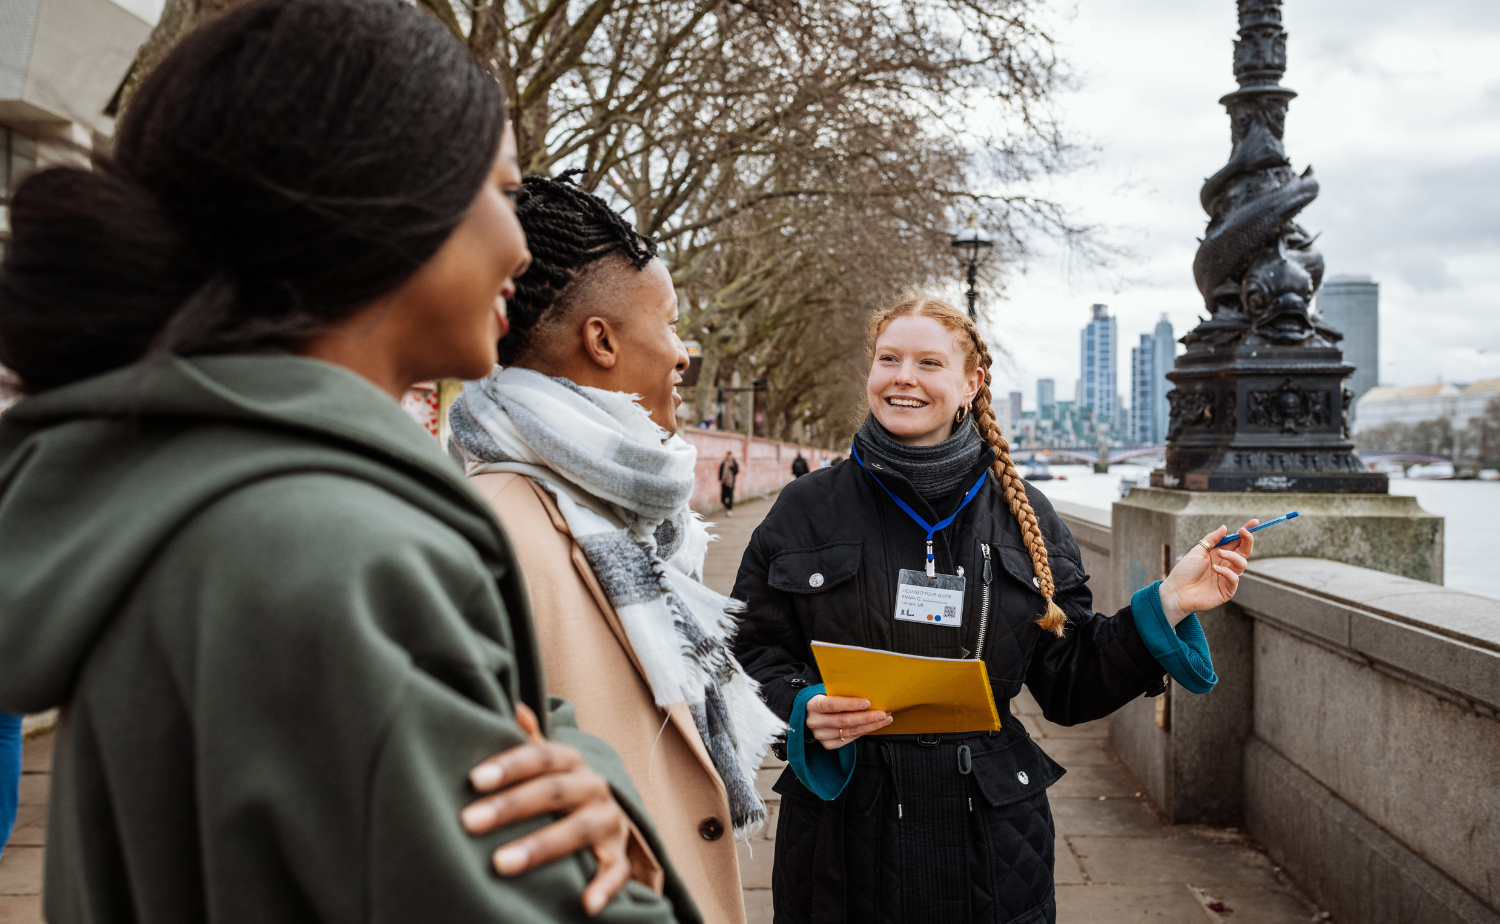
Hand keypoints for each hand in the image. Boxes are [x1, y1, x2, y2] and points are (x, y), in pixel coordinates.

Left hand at [462, 703, 634, 916]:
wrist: (612, 817)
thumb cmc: (563, 790)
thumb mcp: (549, 762)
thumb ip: (529, 739)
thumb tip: (511, 706)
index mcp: (572, 763)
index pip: (542, 756)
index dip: (509, 766)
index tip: (474, 779)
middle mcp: (594, 787)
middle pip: (554, 792)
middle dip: (511, 806)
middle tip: (470, 823)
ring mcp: (609, 821)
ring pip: (579, 831)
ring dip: (540, 847)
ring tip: (500, 864)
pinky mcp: (620, 854)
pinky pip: (616, 871)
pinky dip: (604, 887)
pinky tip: (584, 904)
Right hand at [805, 694, 892, 749]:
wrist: (807, 714)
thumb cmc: (822, 699)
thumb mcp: (826, 692)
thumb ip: (840, 693)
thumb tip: (867, 692)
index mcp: (813, 705)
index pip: (833, 705)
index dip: (851, 704)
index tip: (868, 703)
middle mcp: (815, 722)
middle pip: (844, 721)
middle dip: (866, 718)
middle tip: (882, 714)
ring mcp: (820, 735)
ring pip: (849, 732)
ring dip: (869, 726)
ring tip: (884, 720)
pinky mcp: (827, 744)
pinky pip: (848, 740)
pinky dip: (862, 733)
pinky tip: (872, 727)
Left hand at [1159, 521, 1256, 624]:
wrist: (1176, 592)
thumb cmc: (1185, 571)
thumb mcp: (1198, 551)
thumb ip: (1211, 539)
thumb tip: (1225, 527)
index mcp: (1219, 554)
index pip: (1237, 542)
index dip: (1246, 533)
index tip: (1253, 522)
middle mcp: (1226, 564)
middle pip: (1244, 551)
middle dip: (1247, 540)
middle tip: (1244, 532)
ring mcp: (1227, 577)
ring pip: (1242, 563)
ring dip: (1233, 556)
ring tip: (1219, 554)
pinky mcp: (1227, 590)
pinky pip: (1234, 579)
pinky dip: (1226, 572)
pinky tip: (1215, 569)